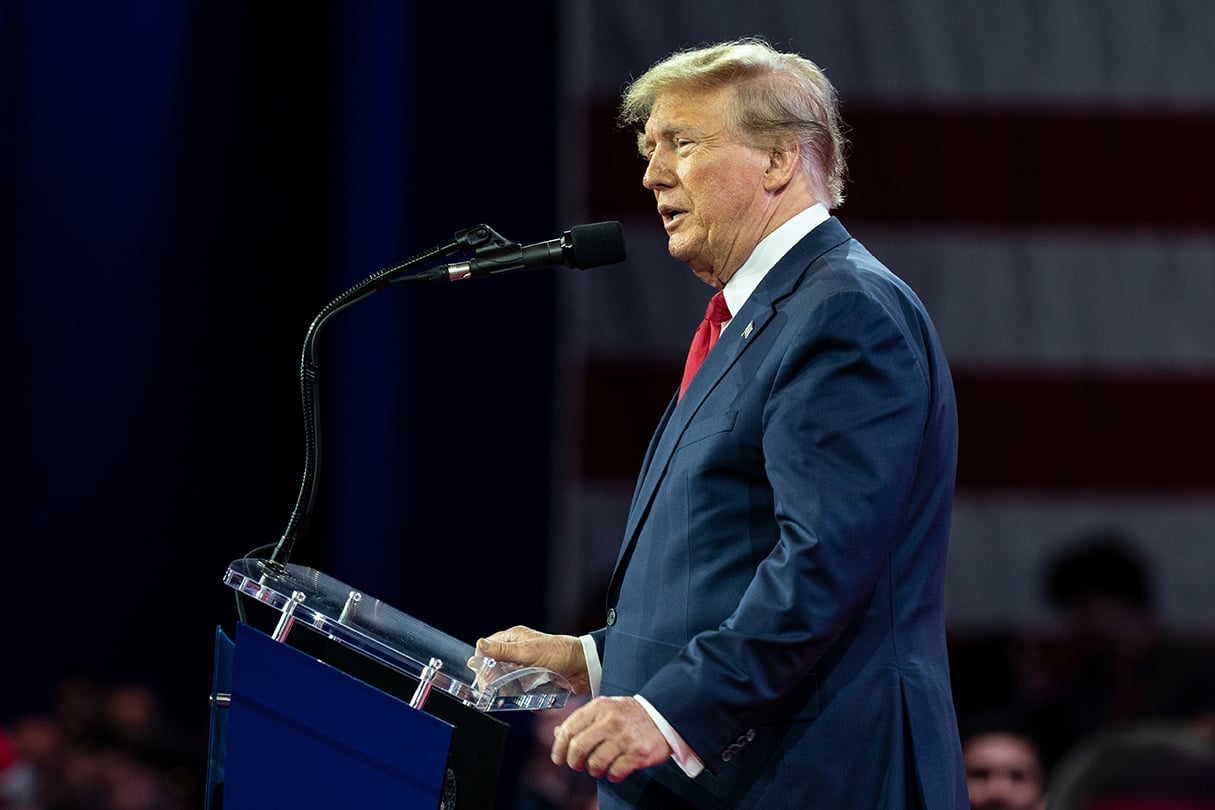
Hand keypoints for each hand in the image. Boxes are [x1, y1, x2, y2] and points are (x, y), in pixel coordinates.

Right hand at [474, 625, 590, 693]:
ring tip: (508, 699)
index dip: (483, 664)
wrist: (585, 668)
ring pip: (508, 680)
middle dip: (494, 681)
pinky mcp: (536, 678)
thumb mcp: (527, 652)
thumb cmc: (560, 653)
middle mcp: (519, 650)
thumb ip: (502, 651)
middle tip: (494, 692)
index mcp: (514, 638)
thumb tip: (480, 645)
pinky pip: (522, 689)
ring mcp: (527, 665)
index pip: (488, 649)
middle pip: (495, 666)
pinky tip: (525, 703)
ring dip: (507, 691)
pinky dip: (522, 697)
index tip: (484, 679)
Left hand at [551, 696, 672, 781]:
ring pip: (595, 764)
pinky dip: (612, 776)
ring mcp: (624, 738)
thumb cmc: (630, 714)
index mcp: (599, 708)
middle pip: (579, 748)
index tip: (558, 758)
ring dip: (594, 770)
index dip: (559, 748)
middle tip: (578, 765)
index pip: (569, 730)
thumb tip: (558, 733)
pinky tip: (615, 770)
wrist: (663, 714)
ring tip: (600, 767)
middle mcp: (610, 721)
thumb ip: (581, 720)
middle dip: (574, 762)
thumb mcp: (604, 709)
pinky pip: (615, 773)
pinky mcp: (638, 754)